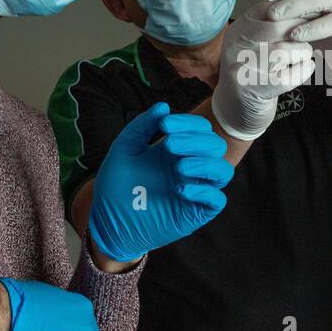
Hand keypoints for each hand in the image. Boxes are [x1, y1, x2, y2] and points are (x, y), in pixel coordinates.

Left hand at [88, 102, 234, 261]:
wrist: (108, 224)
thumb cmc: (115, 188)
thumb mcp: (124, 151)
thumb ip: (142, 127)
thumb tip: (164, 106)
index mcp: (176, 150)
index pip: (199, 129)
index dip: (188, 123)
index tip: (166, 125)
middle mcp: (189, 167)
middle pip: (215, 145)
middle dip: (195, 141)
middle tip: (170, 145)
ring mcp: (195, 190)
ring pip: (223, 170)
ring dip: (205, 163)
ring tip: (179, 166)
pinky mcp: (195, 212)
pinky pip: (216, 200)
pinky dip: (204, 191)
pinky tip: (181, 188)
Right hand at [211, 2, 316, 139]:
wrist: (234, 109)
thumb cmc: (251, 71)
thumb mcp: (252, 42)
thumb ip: (270, 24)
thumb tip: (305, 4)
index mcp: (238, 29)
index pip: (270, 8)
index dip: (295, 9)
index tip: (312, 13)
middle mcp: (238, 46)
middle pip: (281, 27)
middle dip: (303, 31)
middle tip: (311, 35)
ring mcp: (246, 68)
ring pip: (288, 49)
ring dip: (303, 52)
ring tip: (302, 55)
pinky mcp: (259, 89)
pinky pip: (293, 74)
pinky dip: (303, 71)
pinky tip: (302, 70)